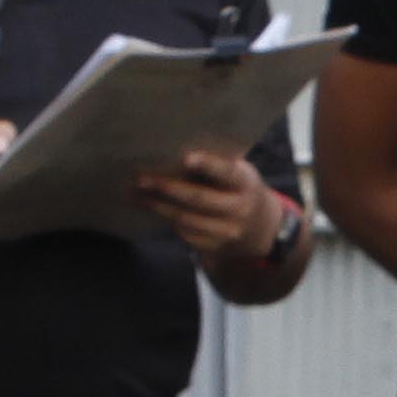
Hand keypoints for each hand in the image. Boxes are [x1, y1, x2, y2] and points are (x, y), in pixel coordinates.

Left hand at [136, 145, 281, 265]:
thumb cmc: (240, 189)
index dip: (208, 165)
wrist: (260, 227)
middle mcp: (239, 210)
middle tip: (142, 179)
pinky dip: (165, 219)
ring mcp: (227, 231)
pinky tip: (150, 208)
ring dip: (158, 206)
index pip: (226, 173)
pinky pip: (185, 233)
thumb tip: (176, 150)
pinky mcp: (214, 246)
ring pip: (186, 218)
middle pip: (199, 199)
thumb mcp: (239, 174)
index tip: (187, 157)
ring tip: (137, 194)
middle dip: (168, 188)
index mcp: (245, 184)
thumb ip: (218, 165)